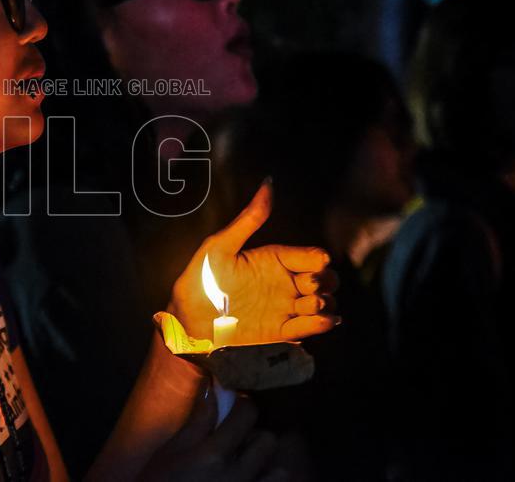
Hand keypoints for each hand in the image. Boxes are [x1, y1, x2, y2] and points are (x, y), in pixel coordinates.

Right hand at [139, 389, 284, 481]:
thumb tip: (212, 385)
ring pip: (280, 472)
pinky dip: (266, 481)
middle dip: (255, 435)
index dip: (244, 404)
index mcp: (213, 454)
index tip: (236, 404)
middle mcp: (237, 475)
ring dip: (266, 465)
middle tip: (238, 439)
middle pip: (268, 441)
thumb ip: (197, 421)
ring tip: (247, 465)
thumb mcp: (171, 452)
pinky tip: (249, 479)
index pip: (246, 415)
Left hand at [170, 181, 339, 342]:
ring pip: (324, 303)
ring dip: (325, 304)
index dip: (319, 260)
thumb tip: (268, 183)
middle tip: (310, 287)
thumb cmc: (200, 278)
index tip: (316, 263)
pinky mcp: (281, 331)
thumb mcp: (220, 245)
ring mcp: (284, 307)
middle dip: (326, 281)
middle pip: (325, 279)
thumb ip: (248, 219)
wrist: (188, 319)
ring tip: (309, 305)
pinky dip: (321, 324)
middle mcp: (284, 282)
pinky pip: (310, 328)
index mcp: (274, 259)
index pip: (312, 256)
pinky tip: (318, 319)